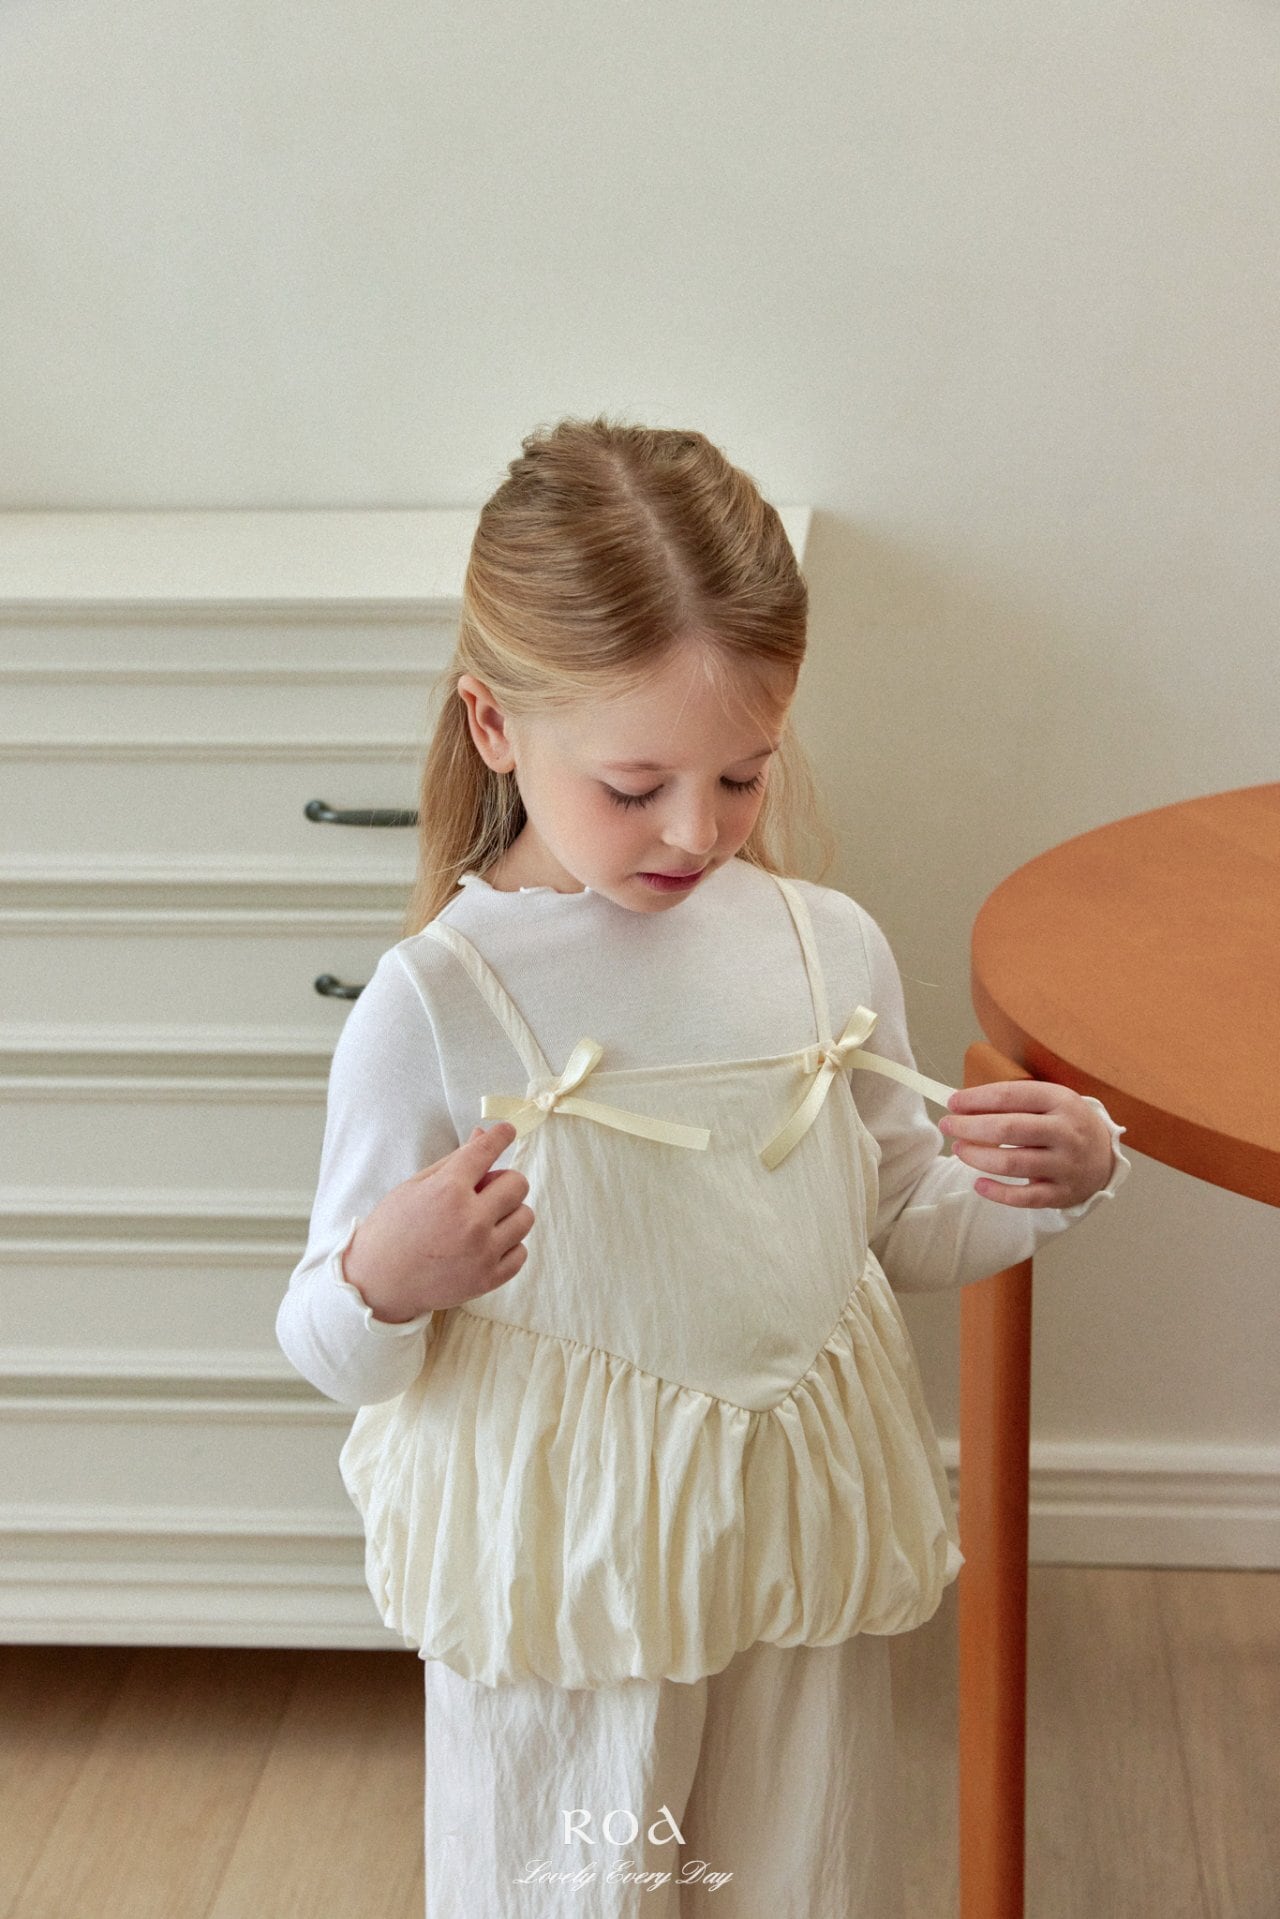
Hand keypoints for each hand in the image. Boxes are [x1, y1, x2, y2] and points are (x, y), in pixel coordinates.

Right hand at [341, 1121, 533, 1320]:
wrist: (377, 1283)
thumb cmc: (392, 1229)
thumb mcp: (415, 1186)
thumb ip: (454, 1161)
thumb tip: (483, 1134)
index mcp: (448, 1191)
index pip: (487, 1151)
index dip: (501, 1136)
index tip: (508, 1131)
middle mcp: (470, 1221)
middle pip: (518, 1184)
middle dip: (504, 1181)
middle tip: (486, 1190)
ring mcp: (482, 1253)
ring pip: (525, 1218)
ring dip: (509, 1214)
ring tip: (484, 1220)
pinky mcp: (488, 1279)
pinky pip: (521, 1252)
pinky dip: (508, 1246)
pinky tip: (485, 1244)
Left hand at [937, 1082, 1115, 1208]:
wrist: (1104, 1157)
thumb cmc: (1063, 1124)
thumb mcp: (1047, 1102)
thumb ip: (1011, 1101)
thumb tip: (962, 1104)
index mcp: (1061, 1101)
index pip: (1010, 1095)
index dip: (976, 1098)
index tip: (952, 1102)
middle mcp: (1065, 1132)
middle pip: (1008, 1129)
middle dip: (970, 1126)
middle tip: (948, 1125)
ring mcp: (1065, 1165)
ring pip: (1012, 1163)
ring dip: (977, 1156)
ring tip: (960, 1150)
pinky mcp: (1061, 1193)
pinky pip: (1024, 1197)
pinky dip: (997, 1192)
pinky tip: (978, 1184)